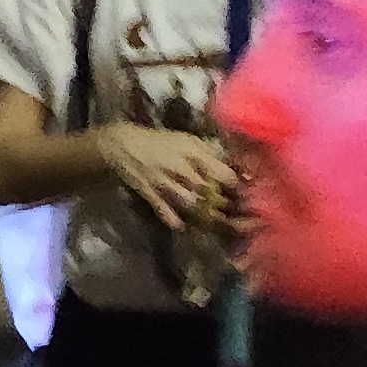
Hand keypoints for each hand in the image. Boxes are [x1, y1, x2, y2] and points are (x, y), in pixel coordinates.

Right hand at [95, 124, 238, 234]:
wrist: (121, 144)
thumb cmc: (160, 141)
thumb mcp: (187, 140)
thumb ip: (209, 154)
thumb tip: (233, 168)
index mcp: (192, 151)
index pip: (221, 172)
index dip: (236, 185)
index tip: (245, 194)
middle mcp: (180, 167)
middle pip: (209, 191)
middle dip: (223, 204)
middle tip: (235, 215)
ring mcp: (163, 181)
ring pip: (189, 202)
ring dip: (203, 213)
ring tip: (213, 221)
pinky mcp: (149, 193)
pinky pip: (163, 209)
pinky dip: (173, 219)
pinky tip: (181, 225)